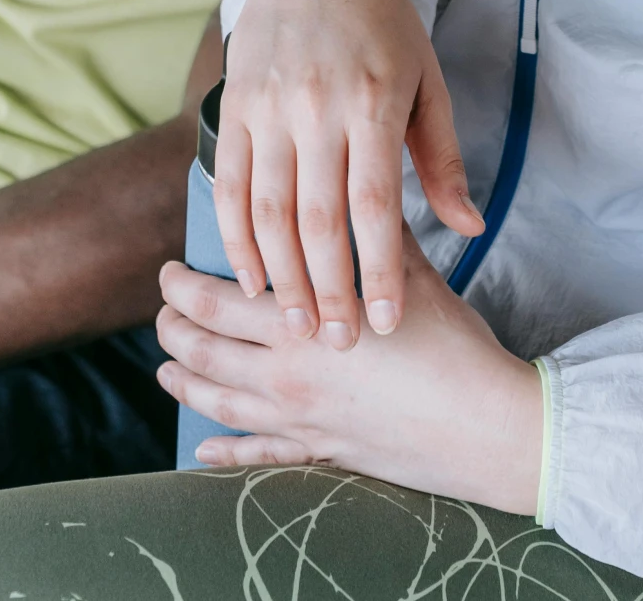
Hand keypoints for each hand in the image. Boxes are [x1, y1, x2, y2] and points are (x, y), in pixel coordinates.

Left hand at [156, 230, 541, 514]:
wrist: (481, 422)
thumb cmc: (450, 342)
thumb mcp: (408, 270)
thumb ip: (370, 230)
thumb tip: (350, 186)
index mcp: (301, 324)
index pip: (219, 302)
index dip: (183, 288)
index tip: (167, 271)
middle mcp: (287, 375)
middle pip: (206, 351)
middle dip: (174, 329)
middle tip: (161, 310)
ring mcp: (299, 420)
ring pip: (219, 402)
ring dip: (185, 383)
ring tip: (165, 367)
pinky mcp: (319, 453)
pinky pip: (256, 455)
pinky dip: (223, 453)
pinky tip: (202, 449)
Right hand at [215, 0, 481, 347]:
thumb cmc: (384, 25)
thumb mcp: (426, 81)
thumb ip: (441, 159)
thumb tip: (467, 229)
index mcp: (373, 103)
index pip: (375, 208)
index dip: (378, 274)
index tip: (386, 326)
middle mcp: (316, 107)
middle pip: (319, 220)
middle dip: (329, 291)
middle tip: (338, 346)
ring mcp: (269, 106)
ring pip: (268, 209)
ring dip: (281, 276)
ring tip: (296, 325)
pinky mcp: (234, 104)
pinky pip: (228, 183)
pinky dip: (235, 236)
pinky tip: (251, 276)